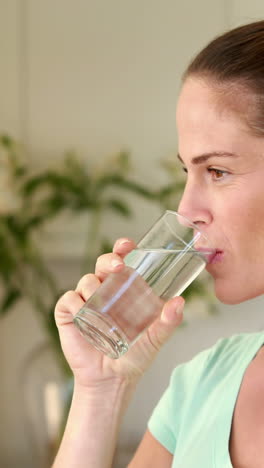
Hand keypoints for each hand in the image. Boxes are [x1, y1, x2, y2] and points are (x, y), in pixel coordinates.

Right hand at [55, 238, 183, 389]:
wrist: (112, 381)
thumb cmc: (134, 357)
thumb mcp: (155, 338)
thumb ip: (168, 321)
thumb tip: (180, 302)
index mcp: (123, 290)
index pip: (121, 262)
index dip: (122, 249)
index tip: (128, 245)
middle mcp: (104, 291)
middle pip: (101, 265)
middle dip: (108, 259)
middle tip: (119, 266)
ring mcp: (85, 302)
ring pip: (85, 280)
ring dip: (92, 284)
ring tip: (100, 299)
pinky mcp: (69, 316)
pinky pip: (68, 300)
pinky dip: (74, 301)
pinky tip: (82, 309)